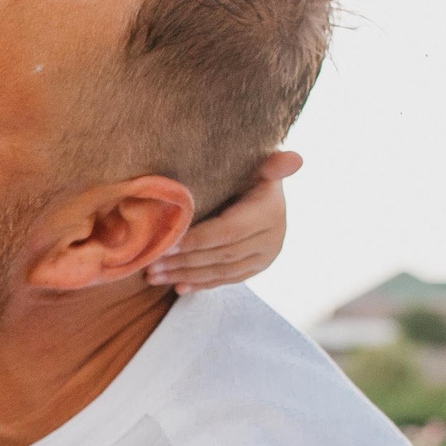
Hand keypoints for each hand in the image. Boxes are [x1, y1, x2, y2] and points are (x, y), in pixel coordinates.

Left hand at [147, 149, 300, 292]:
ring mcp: (266, 256)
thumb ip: (272, 164)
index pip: (228, 232)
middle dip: (183, 262)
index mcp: (270, 211)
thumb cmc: (250, 169)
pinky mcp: (257, 267)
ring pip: (222, 271)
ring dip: (186, 276)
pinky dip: (202, 284)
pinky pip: (227, 279)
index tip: (164, 244)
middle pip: (222, 255)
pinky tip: (178, 287)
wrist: (264, 187)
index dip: (196, 240)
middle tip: (150, 265)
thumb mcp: (258, 163)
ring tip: (154, 276)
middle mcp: (273, 238)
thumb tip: (294, 158)